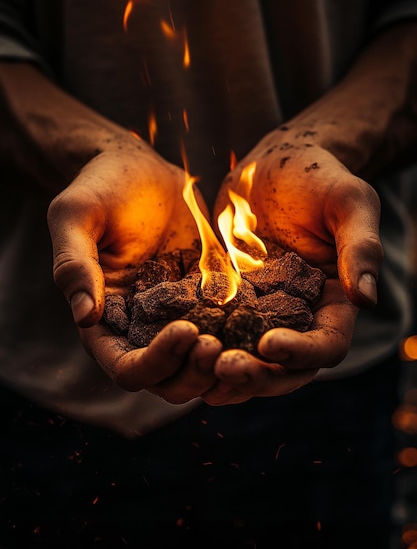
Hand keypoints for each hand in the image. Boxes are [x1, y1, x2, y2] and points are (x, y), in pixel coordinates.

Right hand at [47, 134, 221, 399]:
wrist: (140, 168)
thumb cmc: (101, 186)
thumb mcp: (76, 215)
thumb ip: (74, 264)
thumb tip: (86, 317)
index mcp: (106, 320)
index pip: (127, 368)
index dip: (156, 362)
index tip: (186, 330)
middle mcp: (142, 328)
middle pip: (169, 380)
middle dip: (195, 372)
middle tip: (219, 342)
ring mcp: (177, 316)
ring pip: (202, 366)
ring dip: (223, 363)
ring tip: (247, 337)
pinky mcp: (207, 299)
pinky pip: (229, 330)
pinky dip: (246, 335)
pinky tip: (267, 319)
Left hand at [205, 126, 382, 403]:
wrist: (270, 166)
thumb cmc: (317, 177)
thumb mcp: (348, 202)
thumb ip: (361, 248)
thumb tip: (366, 299)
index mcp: (334, 302)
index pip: (327, 345)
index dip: (302, 352)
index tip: (269, 343)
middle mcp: (300, 318)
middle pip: (286, 368)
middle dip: (259, 374)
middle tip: (225, 367)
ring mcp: (261, 315)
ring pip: (250, 361)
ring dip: (227, 374)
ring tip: (200, 367)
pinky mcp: (228, 304)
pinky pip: (216, 336)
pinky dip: (201, 350)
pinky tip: (178, 350)